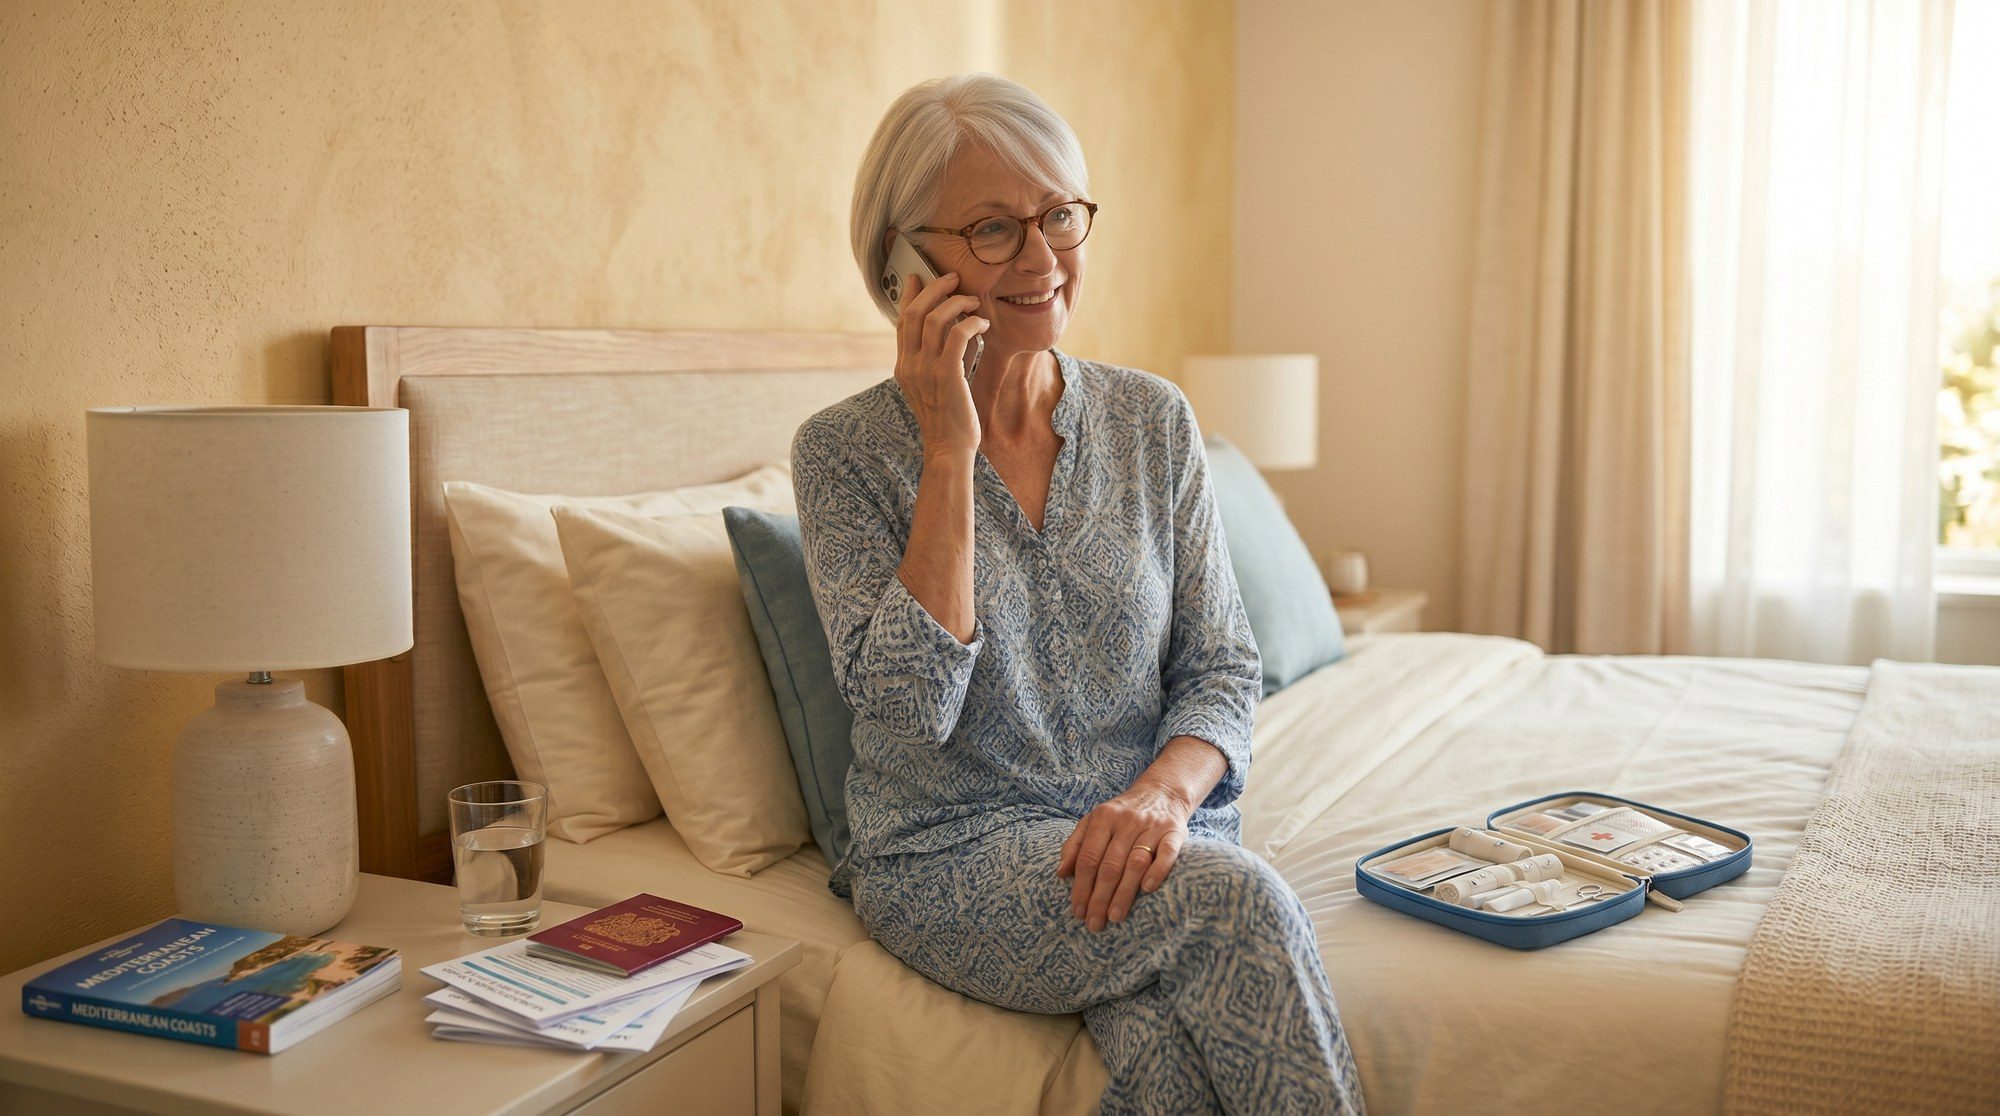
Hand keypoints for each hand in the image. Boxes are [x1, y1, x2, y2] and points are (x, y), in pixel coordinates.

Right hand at [894, 272, 987, 459]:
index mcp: (904, 366)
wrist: (949, 449)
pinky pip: (957, 334)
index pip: (902, 321)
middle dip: (935, 288)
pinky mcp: (946, 375)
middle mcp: (910, 365)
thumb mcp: (942, 380)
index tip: (918, 276)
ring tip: (973, 301)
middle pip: (915, 312)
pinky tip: (983, 324)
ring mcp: (925, 370)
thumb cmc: (951, 416)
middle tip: (953, 278)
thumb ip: (947, 353)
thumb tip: (962, 323)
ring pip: (935, 318)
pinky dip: (972, 322)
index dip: (910, 295)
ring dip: (956, 302)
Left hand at [1057, 781, 1193, 931]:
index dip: (1081, 887)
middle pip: (1110, 865)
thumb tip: (1061, 873)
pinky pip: (1167, 853)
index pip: (1088, 858)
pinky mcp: (1175, 832)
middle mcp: (1127, 821)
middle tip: (1094, 924)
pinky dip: (1157, 871)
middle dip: (1099, 898)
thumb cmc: (1122, 815)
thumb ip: (1075, 845)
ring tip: (1114, 917)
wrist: (1162, 793)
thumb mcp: (1094, 821)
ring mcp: (1152, 826)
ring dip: (1124, 893)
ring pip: (1135, 863)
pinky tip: (1147, 890)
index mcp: (1103, 817)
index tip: (1078, 911)